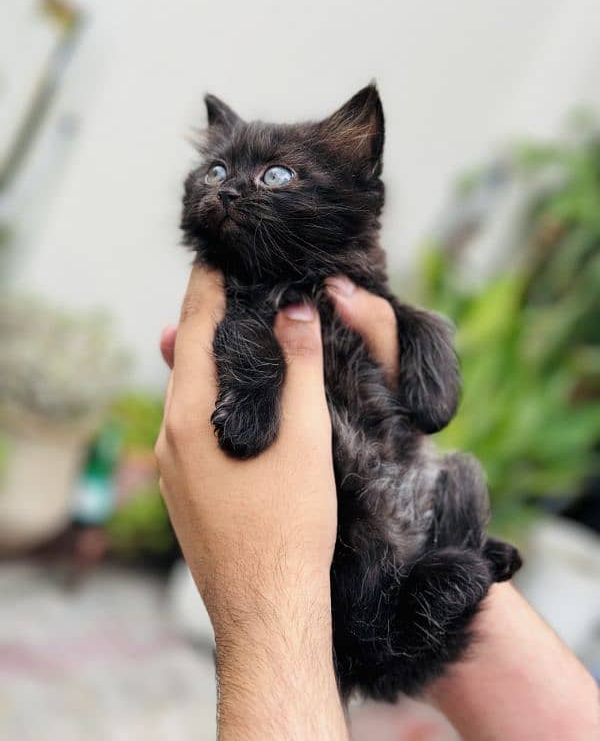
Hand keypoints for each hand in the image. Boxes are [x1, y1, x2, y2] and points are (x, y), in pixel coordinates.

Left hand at [156, 266, 344, 739]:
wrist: (268, 607)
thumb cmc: (292, 522)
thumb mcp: (304, 435)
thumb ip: (296, 367)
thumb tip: (293, 309)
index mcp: (192, 412)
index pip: (192, 326)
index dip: (207, 286)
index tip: (219, 256)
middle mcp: (168, 434)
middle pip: (185, 357)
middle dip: (210, 320)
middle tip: (240, 291)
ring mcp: (170, 467)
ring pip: (188, 394)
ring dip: (212, 363)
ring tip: (244, 339)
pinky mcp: (181, 490)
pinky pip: (190, 427)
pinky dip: (211, 401)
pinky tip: (241, 406)